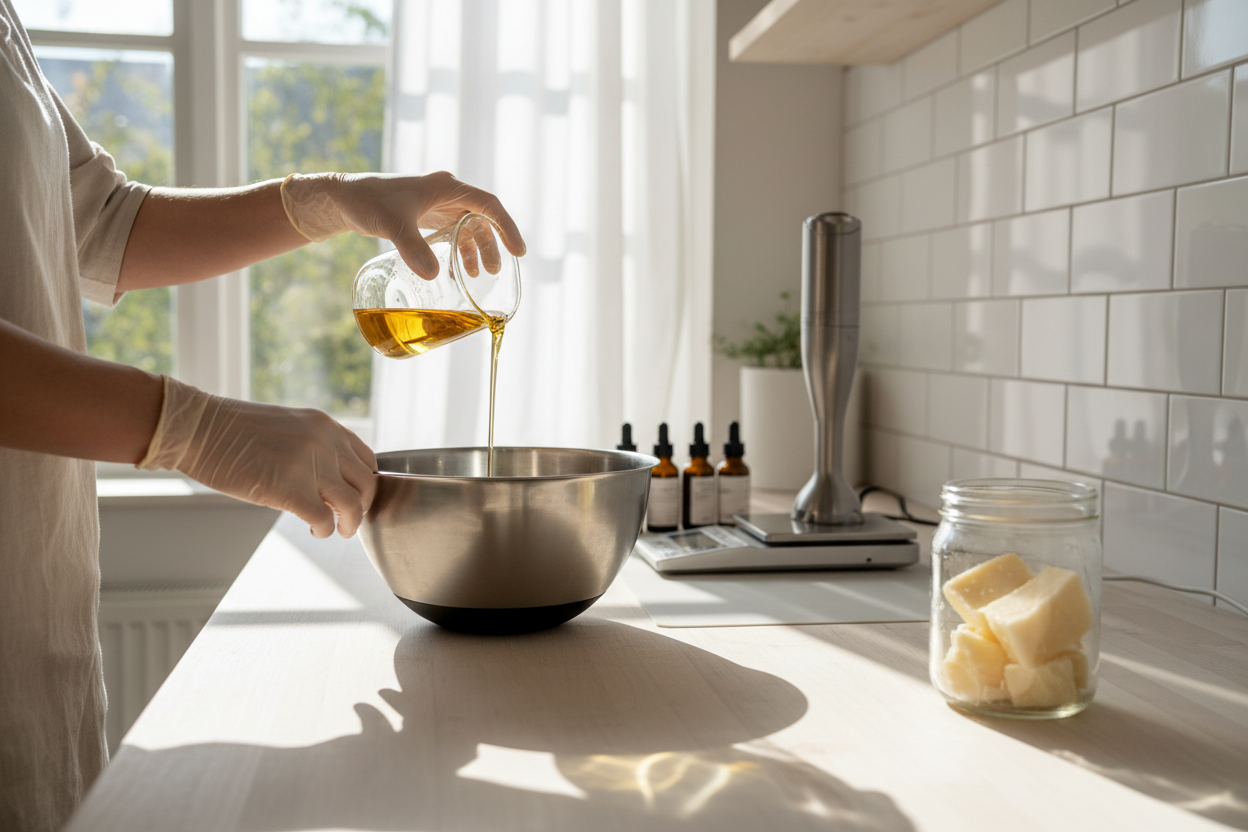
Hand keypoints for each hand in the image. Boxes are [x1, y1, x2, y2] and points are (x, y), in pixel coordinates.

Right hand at [139, 377, 376, 537]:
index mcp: (326, 425)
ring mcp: (310, 466)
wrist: (198, 428)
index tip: (358, 497)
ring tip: (337, 530)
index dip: (365, 484)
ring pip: (353, 506)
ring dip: (349, 524)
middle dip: (362, 507)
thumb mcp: (289, 427)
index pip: (367, 459)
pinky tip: (314, 531)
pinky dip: (324, 531)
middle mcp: (325, 443)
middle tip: (349, 519)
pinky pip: (324, 520)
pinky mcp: (291, 490)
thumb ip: (315, 447)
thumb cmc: (233, 430)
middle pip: (367, 484)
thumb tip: (330, 481)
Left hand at [280, 171, 525, 279]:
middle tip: (496, 271)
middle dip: (492, 245)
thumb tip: (435, 276)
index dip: (506, 227)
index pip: (488, 205)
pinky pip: (451, 232)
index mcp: (446, 187)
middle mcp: (445, 194)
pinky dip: (458, 250)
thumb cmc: (367, 202)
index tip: (518, 251)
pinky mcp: (424, 216)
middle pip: (480, 219)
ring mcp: (435, 205)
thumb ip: (413, 248)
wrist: (342, 198)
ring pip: (466, 227)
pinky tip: (456, 269)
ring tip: (478, 275)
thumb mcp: (392, 225)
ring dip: (475, 249)